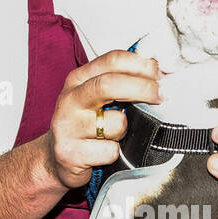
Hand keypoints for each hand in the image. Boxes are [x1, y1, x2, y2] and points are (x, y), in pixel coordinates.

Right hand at [43, 50, 160, 189]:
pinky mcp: (70, 153)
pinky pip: (110, 151)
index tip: (159, 74)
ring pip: (116, 123)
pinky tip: (104, 152)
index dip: (141, 65)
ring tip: (116, 134)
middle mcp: (71, 99)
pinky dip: (115, 153)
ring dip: (126, 130)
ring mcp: (68, 126)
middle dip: (143, 88)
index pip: (113, 60)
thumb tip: (159, 74)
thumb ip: (121, 82)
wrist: (56, 158)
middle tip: (161, 96)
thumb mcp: (97, 97)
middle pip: (111, 84)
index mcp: (79, 79)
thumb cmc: (84, 126)